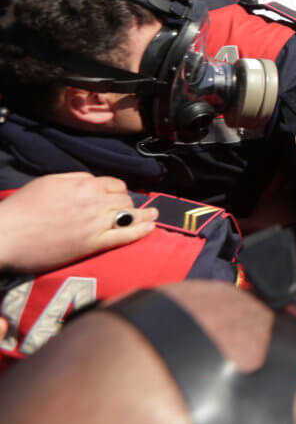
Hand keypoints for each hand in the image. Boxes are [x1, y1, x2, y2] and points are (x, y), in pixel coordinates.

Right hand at [0, 174, 157, 272]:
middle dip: (128, 203)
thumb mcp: (50, 182)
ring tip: (153, 214)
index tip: (118, 196)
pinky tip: (151, 228)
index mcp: (85, 185)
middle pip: (125, 200)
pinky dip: (141, 231)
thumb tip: (94, 181)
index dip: (119, 190)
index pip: (116, 184)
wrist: (6, 235)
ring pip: (130, 215)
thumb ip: (77, 178)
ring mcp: (96, 224)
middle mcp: (96, 202)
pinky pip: (124, 236)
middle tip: (129, 209)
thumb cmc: (22, 207)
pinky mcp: (93, 244)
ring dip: (143, 214)